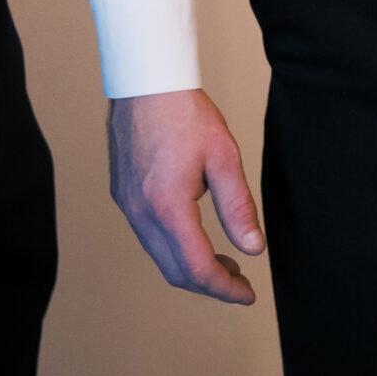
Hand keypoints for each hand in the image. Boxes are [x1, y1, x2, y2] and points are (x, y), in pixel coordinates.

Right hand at [108, 90, 264, 305]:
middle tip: (239, 281)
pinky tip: (193, 234)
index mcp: (168, 206)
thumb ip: (238, 206)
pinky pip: (148, 237)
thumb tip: (253, 247)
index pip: (198, 268)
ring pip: (159, 256)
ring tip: (222, 261)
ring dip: (191, 266)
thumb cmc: (183, 112)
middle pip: (175, 271)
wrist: (145, 81)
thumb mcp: (223, 156)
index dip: (225, 288)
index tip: (247, 294)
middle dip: (210, 284)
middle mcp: (141, 213)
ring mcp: (127, 205)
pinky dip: (173, 247)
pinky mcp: (122, 195)